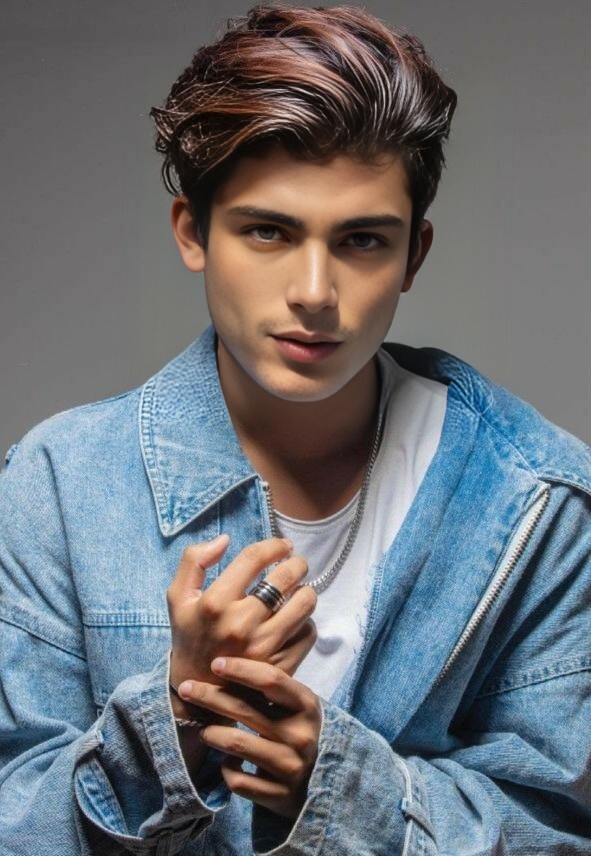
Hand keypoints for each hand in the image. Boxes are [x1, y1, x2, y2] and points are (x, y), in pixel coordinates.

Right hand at [167, 535, 316, 692]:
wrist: (196, 690)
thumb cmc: (189, 636)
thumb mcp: (178, 597)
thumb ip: (194, 561)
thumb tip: (225, 539)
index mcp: (215, 602)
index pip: (255, 557)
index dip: (274, 545)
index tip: (283, 546)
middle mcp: (241, 623)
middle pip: (286, 577)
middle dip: (297, 564)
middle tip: (296, 565)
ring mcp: (263, 647)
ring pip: (305, 604)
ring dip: (305, 592)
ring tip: (298, 591)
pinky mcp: (280, 666)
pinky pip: (309, 632)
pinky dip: (306, 622)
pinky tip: (295, 620)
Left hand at [178, 656, 321, 818]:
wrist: (323, 782)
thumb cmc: (300, 732)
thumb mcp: (296, 707)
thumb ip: (271, 690)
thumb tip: (225, 665)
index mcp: (307, 706)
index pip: (270, 680)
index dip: (240, 669)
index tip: (215, 663)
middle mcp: (301, 735)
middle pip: (244, 709)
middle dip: (209, 696)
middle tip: (186, 688)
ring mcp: (291, 767)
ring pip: (235, 744)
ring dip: (212, 733)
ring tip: (205, 730)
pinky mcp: (279, 796)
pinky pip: (237, 780)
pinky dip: (226, 768)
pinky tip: (227, 761)